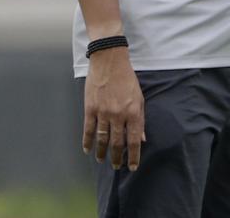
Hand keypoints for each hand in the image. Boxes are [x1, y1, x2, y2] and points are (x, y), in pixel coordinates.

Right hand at [82, 47, 144, 170]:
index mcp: (133, 112)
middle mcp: (118, 115)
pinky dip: (87, 142)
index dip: (134, 155)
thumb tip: (142, 138)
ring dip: (102, 152)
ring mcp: (103, 112)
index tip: (132, 166)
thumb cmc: (127, 80)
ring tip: (102, 160)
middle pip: (117, 142)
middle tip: (117, 166)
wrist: (110, 62)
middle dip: (118, 157)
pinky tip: (87, 150)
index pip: (134, 140)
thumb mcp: (139, 98)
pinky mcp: (90, 109)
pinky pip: (88, 129)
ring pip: (102, 139)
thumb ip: (140, 119)